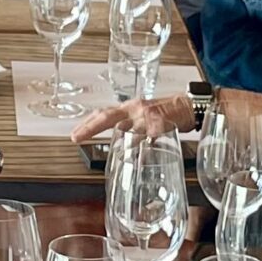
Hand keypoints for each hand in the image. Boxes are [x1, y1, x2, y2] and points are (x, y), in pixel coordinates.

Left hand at [71, 94, 193, 144]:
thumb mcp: (143, 117)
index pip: (103, 114)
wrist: (187, 105)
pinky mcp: (160, 122)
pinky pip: (149, 135)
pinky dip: (143, 145)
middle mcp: (134, 109)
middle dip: (90, 127)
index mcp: (128, 109)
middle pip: (107, 117)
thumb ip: (130, 130)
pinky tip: (139, 155)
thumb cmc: (166, 113)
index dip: (87, 123)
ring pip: (127, 127)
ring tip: (108, 153)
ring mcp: (146, 115)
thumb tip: (119, 146)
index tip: (74, 134)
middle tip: (76, 137)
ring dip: (117, 141)